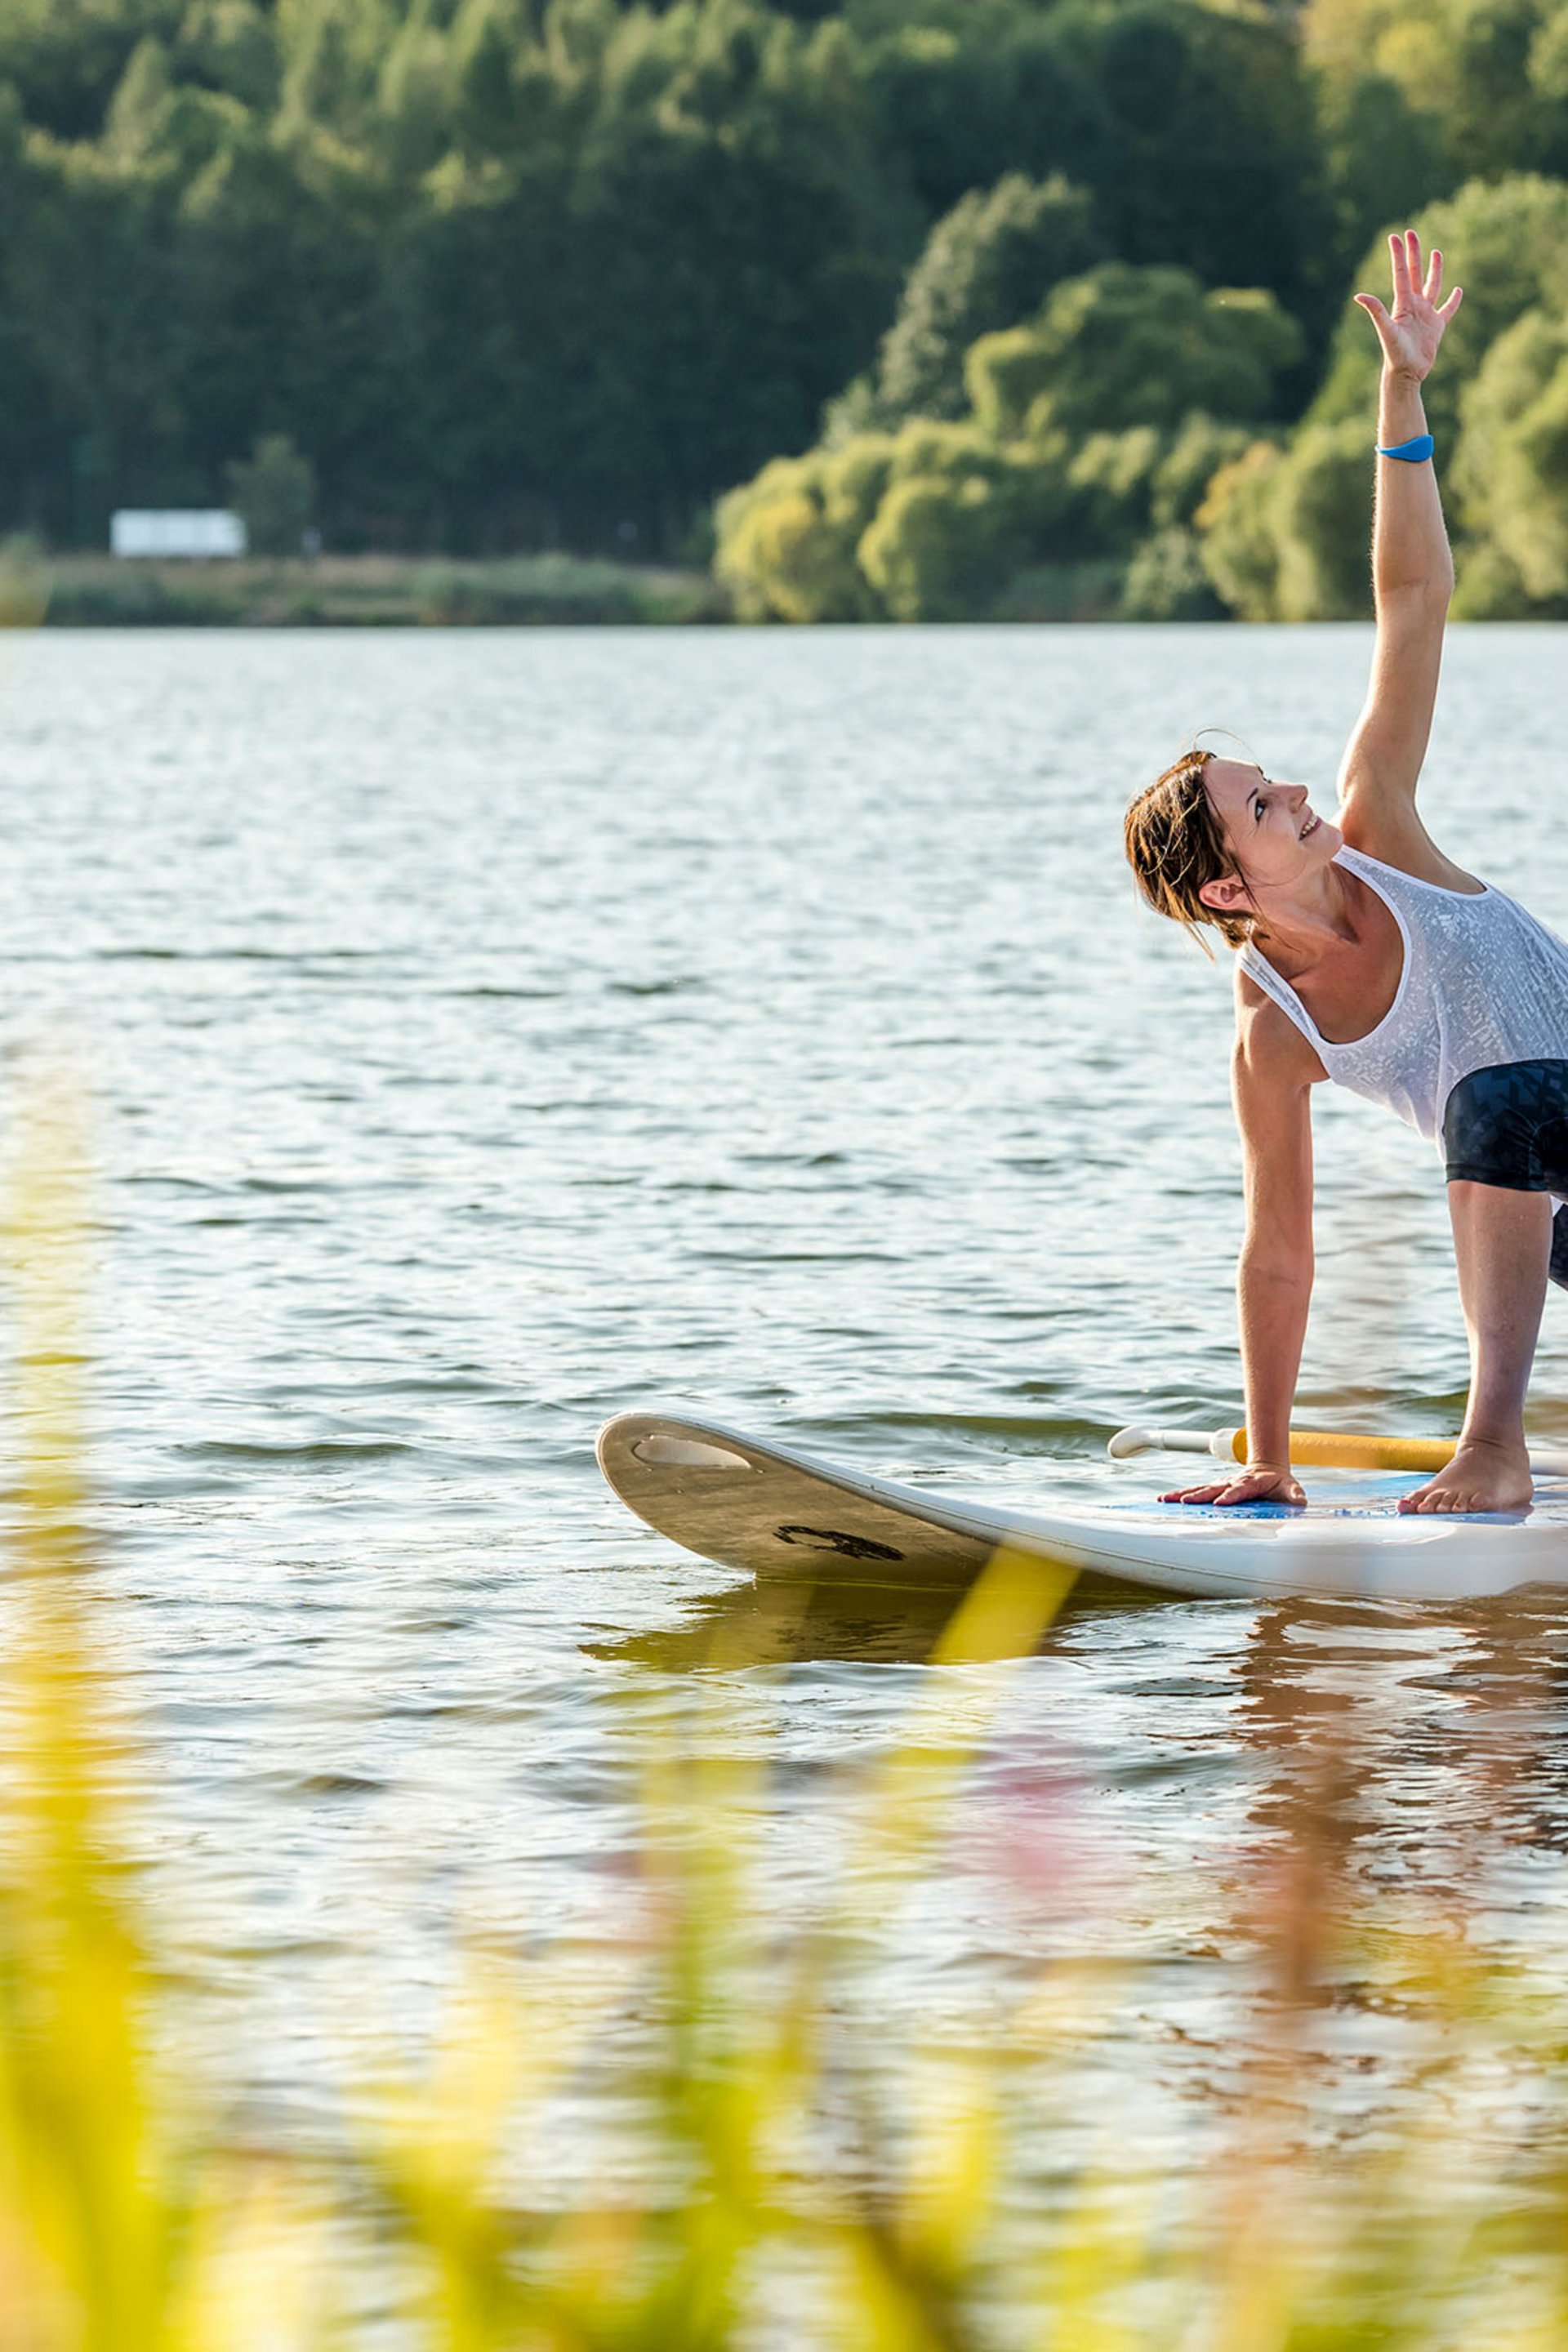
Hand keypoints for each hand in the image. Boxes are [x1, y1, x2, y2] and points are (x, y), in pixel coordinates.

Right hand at [1159, 1463, 1306, 1507]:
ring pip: (1200, 1488)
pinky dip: (1179, 1495)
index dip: (1230, 1496)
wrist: (1268, 1468)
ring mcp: (1221, 1484)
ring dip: (1182, 1494)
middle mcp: (1232, 1482)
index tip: (1219, 1503)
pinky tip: (1164, 1500)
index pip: (1239, 1490)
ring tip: (1165, 1499)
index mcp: (1251, 1483)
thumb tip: (1300, 1501)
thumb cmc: (1280, 1484)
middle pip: (1213, 1488)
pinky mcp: (1214, 1488)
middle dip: (1199, 1495)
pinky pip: (1195, 1491)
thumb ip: (1294, 1495)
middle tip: (1186, 1502)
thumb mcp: (1291, 1488)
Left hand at [1353, 230, 1461, 381]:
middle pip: (1414, 273)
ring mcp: (1426, 314)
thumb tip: (1359, 296)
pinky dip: (1453, 300)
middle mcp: (1414, 305)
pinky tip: (1458, 291)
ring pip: (1432, 285)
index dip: (1398, 255)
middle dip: (1413, 253)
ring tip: (1436, 252)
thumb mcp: (1386, 330)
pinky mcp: (1437, 326)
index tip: (1395, 236)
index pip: (1401, 273)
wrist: (1406, 374)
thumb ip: (1376, 311)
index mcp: (1403, 303)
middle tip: (1411, 234)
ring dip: (1434, 269)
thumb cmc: (1395, 353)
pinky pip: (1447, 309)